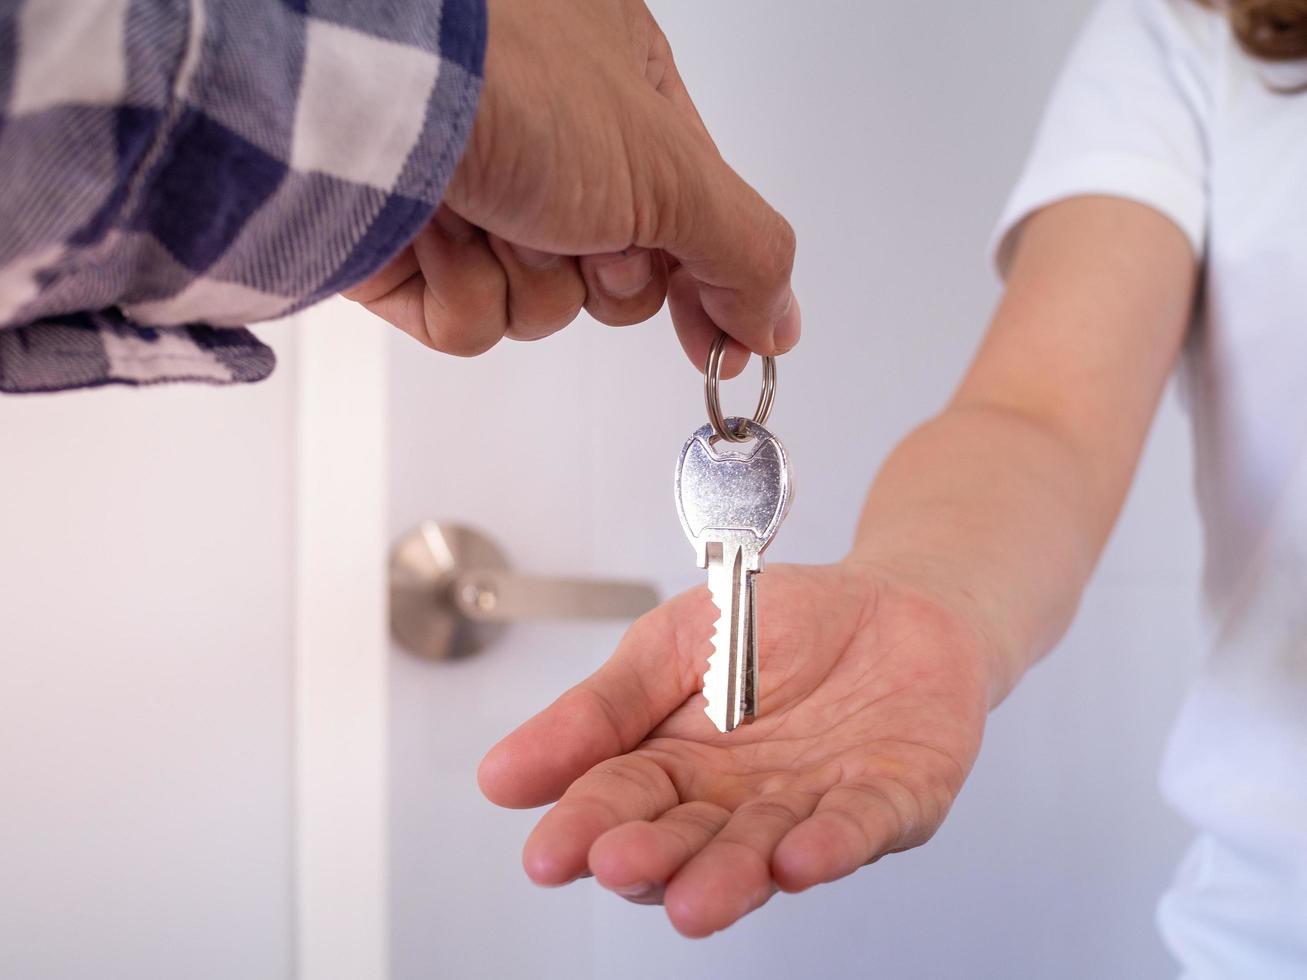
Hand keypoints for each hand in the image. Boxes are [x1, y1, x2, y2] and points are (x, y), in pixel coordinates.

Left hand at [344, 0, 798, 372]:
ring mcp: (477, 197)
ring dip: (529, 276)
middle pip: (617, 278)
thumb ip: (745, 251)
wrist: (367, 95)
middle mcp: (549, 147)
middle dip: (603, 270)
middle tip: (584, 226)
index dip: (712, 284)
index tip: (733, 347)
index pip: (690, 216)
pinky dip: (462, 291)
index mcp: (621, 99)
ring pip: (540, 307)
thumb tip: (779, 321)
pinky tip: (441, 231)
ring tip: (494, 208)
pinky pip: (470, 324)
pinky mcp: (414, 251)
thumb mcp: (669, 167)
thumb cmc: (514, 84)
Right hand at [478, 562, 992, 936]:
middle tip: (619, 864)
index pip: (619, 800)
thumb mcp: (673, 643)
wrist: (890, 596)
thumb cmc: (782, 622)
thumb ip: (600, 709)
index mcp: (677, 764)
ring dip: (730, 878)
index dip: (583, 827)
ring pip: (763, 853)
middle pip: (686, 840)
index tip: (548, 853)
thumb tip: (501, 774)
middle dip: (653, 859)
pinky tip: (797, 859)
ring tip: (693, 900)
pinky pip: (860, 827)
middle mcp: (738, 802)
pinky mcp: (890, 801)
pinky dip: (831, 846)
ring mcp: (814, 808)